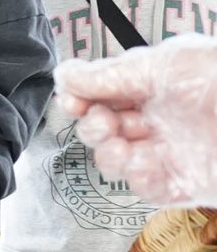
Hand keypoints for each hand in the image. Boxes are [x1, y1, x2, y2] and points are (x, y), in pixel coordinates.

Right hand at [57, 35, 216, 204]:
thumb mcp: (166, 63)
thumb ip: (111, 73)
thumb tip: (65, 76)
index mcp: (153, 87)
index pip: (102, 96)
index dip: (80, 99)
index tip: (72, 100)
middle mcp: (159, 120)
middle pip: (103, 130)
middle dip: (92, 127)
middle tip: (101, 122)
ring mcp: (171, 153)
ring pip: (117, 162)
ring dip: (108, 155)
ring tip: (120, 147)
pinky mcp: (186, 183)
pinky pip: (147, 188)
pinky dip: (137, 178)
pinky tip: (143, 164)